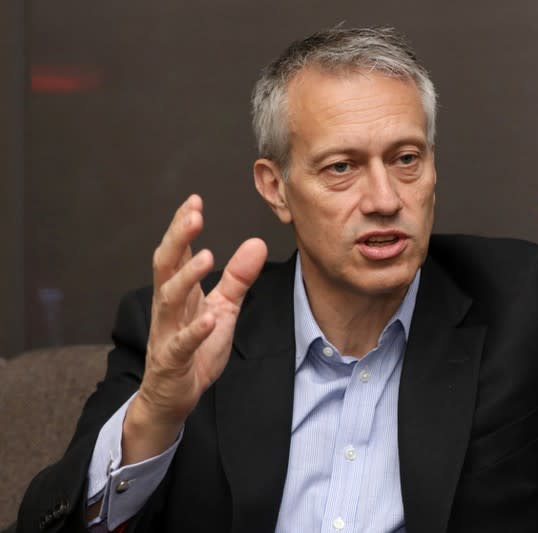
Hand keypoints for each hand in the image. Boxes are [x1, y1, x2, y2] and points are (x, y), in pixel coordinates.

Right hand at [123, 195, 266, 463]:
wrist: (174, 396)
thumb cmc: (196, 349)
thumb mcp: (223, 308)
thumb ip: (238, 277)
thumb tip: (257, 243)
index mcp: (179, 292)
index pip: (176, 252)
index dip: (182, 227)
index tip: (195, 200)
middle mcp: (168, 308)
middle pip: (166, 266)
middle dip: (178, 239)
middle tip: (193, 214)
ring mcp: (167, 334)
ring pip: (169, 300)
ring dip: (186, 278)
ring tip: (206, 257)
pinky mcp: (173, 361)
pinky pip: (181, 344)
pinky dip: (194, 330)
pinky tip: (209, 318)